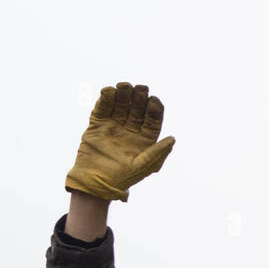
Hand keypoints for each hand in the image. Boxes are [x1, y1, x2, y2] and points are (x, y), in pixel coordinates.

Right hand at [66, 82, 174, 201]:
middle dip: (139, 97)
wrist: (95, 181)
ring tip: (124, 86)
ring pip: (120, 105)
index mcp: (144, 139)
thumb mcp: (143, 166)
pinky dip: (105, 99)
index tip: (154, 100)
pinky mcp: (97, 125)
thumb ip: (157, 152)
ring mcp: (113, 126)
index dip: (154, 108)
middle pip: (137, 108)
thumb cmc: (122, 178)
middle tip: (140, 88)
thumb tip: (173, 138)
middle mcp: (130, 130)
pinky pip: (102, 108)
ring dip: (122, 94)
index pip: (152, 119)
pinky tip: (109, 91)